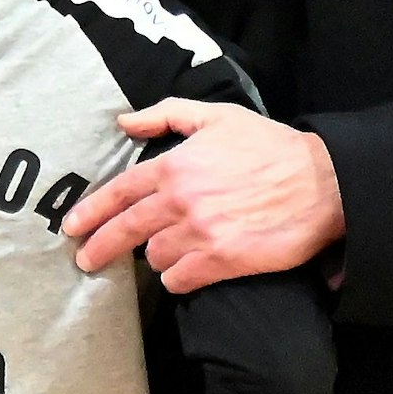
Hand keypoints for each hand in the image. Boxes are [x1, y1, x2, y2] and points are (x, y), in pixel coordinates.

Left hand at [62, 98, 344, 293]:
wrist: (321, 183)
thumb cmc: (269, 146)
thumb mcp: (217, 116)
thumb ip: (166, 114)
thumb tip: (124, 121)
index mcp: (175, 165)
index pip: (119, 191)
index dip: (91, 211)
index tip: (71, 226)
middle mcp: (180, 200)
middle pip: (125, 230)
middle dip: (99, 247)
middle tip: (84, 260)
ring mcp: (199, 233)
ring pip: (154, 257)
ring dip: (153, 257)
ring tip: (160, 254)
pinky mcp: (222, 261)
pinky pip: (181, 279)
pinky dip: (177, 278)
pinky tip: (181, 272)